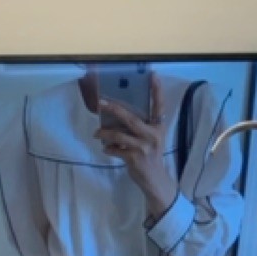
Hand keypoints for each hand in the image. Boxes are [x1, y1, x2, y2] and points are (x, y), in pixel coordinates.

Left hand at [94, 74, 178, 223]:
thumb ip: (140, 127)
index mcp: (159, 127)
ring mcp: (144, 147)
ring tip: (97, 134)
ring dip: (104, 134)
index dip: (157, 90)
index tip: (153, 75)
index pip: (159, 105)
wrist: (155, 180)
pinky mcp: (135, 158)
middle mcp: (153, 135)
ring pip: (119, 135)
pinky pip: (116, 150)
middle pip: (131, 118)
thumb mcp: (151, 139)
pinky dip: (109, 149)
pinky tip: (106, 149)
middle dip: (114, 109)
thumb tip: (118, 116)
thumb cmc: (151, 156)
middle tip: (100, 102)